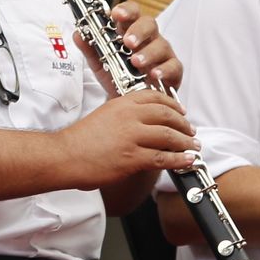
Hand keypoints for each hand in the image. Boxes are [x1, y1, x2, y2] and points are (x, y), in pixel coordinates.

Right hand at [57, 88, 199, 188]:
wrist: (65, 156)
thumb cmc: (81, 139)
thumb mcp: (104, 115)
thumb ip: (124, 115)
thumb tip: (144, 123)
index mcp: (122, 103)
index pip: (155, 97)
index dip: (173, 104)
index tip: (181, 112)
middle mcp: (129, 116)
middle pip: (167, 115)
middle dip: (184, 124)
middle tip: (191, 131)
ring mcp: (132, 137)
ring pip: (169, 136)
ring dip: (186, 143)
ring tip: (194, 147)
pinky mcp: (133, 158)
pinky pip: (163, 157)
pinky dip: (179, 160)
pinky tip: (186, 161)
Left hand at [75, 0, 182, 96]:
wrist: (128, 100)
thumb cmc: (117, 75)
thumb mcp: (99, 63)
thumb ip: (90, 48)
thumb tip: (78, 34)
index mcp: (130, 31)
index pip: (131, 13)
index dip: (125, 10)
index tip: (116, 14)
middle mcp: (149, 38)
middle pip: (149, 23)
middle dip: (138, 31)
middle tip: (127, 42)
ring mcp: (162, 53)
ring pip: (161, 45)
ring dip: (148, 52)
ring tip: (136, 62)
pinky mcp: (173, 70)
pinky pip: (174, 66)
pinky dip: (165, 69)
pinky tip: (155, 75)